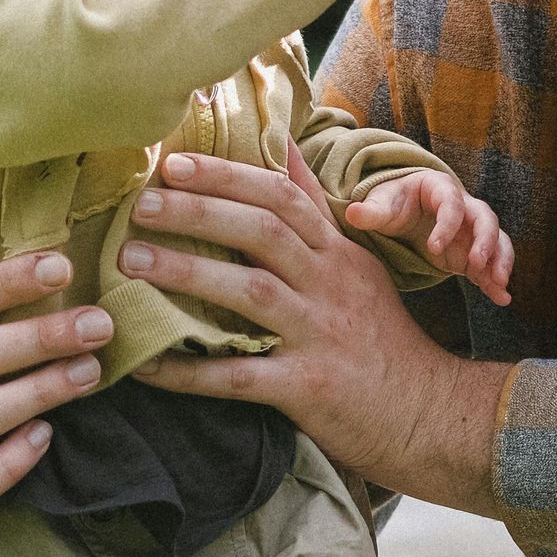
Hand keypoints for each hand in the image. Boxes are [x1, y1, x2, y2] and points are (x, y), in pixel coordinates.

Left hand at [123, 144, 507, 511]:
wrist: (425, 413)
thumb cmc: (380, 338)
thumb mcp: (356, 264)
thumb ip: (313, 208)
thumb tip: (280, 143)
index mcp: (337, 254)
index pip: (282, 196)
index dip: (227, 174)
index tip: (174, 163)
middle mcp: (329, 285)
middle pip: (263, 231)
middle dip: (199, 211)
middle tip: (141, 205)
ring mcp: (320, 335)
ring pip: (250, 292)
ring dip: (187, 272)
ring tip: (131, 262)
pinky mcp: (308, 387)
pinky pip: (238, 376)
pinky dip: (188, 371)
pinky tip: (144, 363)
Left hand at [344, 169, 513, 304]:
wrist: (404, 212)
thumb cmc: (393, 203)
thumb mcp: (381, 205)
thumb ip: (370, 211)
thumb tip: (352, 212)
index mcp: (440, 189)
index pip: (451, 202)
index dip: (446, 224)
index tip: (433, 248)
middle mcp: (464, 207)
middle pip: (485, 219)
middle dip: (485, 241)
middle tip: (476, 263)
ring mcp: (472, 231)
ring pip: (497, 241)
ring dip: (500, 261)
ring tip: (499, 284)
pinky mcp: (472, 252)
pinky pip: (491, 264)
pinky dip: (496, 281)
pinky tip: (501, 299)